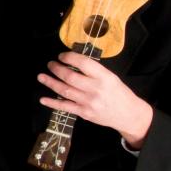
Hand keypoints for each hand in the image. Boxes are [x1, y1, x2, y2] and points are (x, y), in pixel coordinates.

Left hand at [38, 52, 153, 146]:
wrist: (128, 114)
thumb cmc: (119, 93)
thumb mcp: (110, 77)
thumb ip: (93, 71)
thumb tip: (72, 61)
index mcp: (104, 77)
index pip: (83, 63)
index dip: (69, 57)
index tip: (61, 55)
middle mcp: (95, 89)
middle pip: (70, 77)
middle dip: (57, 69)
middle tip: (50, 64)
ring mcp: (89, 102)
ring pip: (64, 90)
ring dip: (51, 82)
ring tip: (41, 77)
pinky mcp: (84, 113)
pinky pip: (65, 106)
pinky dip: (52, 102)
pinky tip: (43, 99)